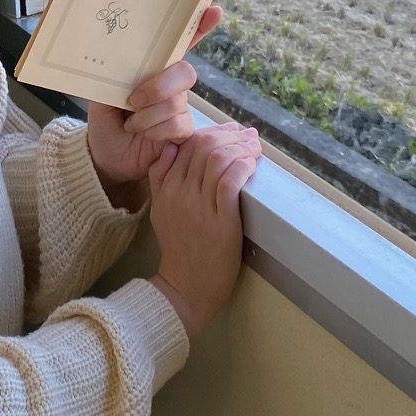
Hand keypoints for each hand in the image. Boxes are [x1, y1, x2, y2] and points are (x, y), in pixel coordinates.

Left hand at [84, 6, 223, 205]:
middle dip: (159, 88)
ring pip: (177, 102)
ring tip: (131, 124)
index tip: (213, 11)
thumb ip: (114, 77)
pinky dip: (155, 131)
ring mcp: (180, 106)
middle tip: (133, 101)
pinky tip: (143, 134)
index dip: (199, 26)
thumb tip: (121, 64)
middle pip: (184, 73)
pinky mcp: (184, 130)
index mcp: (152, 67)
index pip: (180, 43)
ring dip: (147, 117)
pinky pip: (178, 124)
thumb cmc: (106, 118)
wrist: (106, 153)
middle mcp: (171, 83)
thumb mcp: (101, 93)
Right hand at [147, 123, 260, 336]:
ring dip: (240, 148)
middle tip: (247, 134)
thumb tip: (171, 147)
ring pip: (218, 160)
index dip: (211, 132)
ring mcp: (199, 207)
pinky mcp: (220, 221)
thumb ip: (161, 178)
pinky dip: (242, 167)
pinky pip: (230, 183)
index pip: (187, 145)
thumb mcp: (161, 210)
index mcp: (167, 188)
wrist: (185, 286)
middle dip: (229, 135)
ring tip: (254, 146)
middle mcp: (181, 193)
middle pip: (203, 147)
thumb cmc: (179, 249)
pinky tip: (251, 163)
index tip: (229, 130)